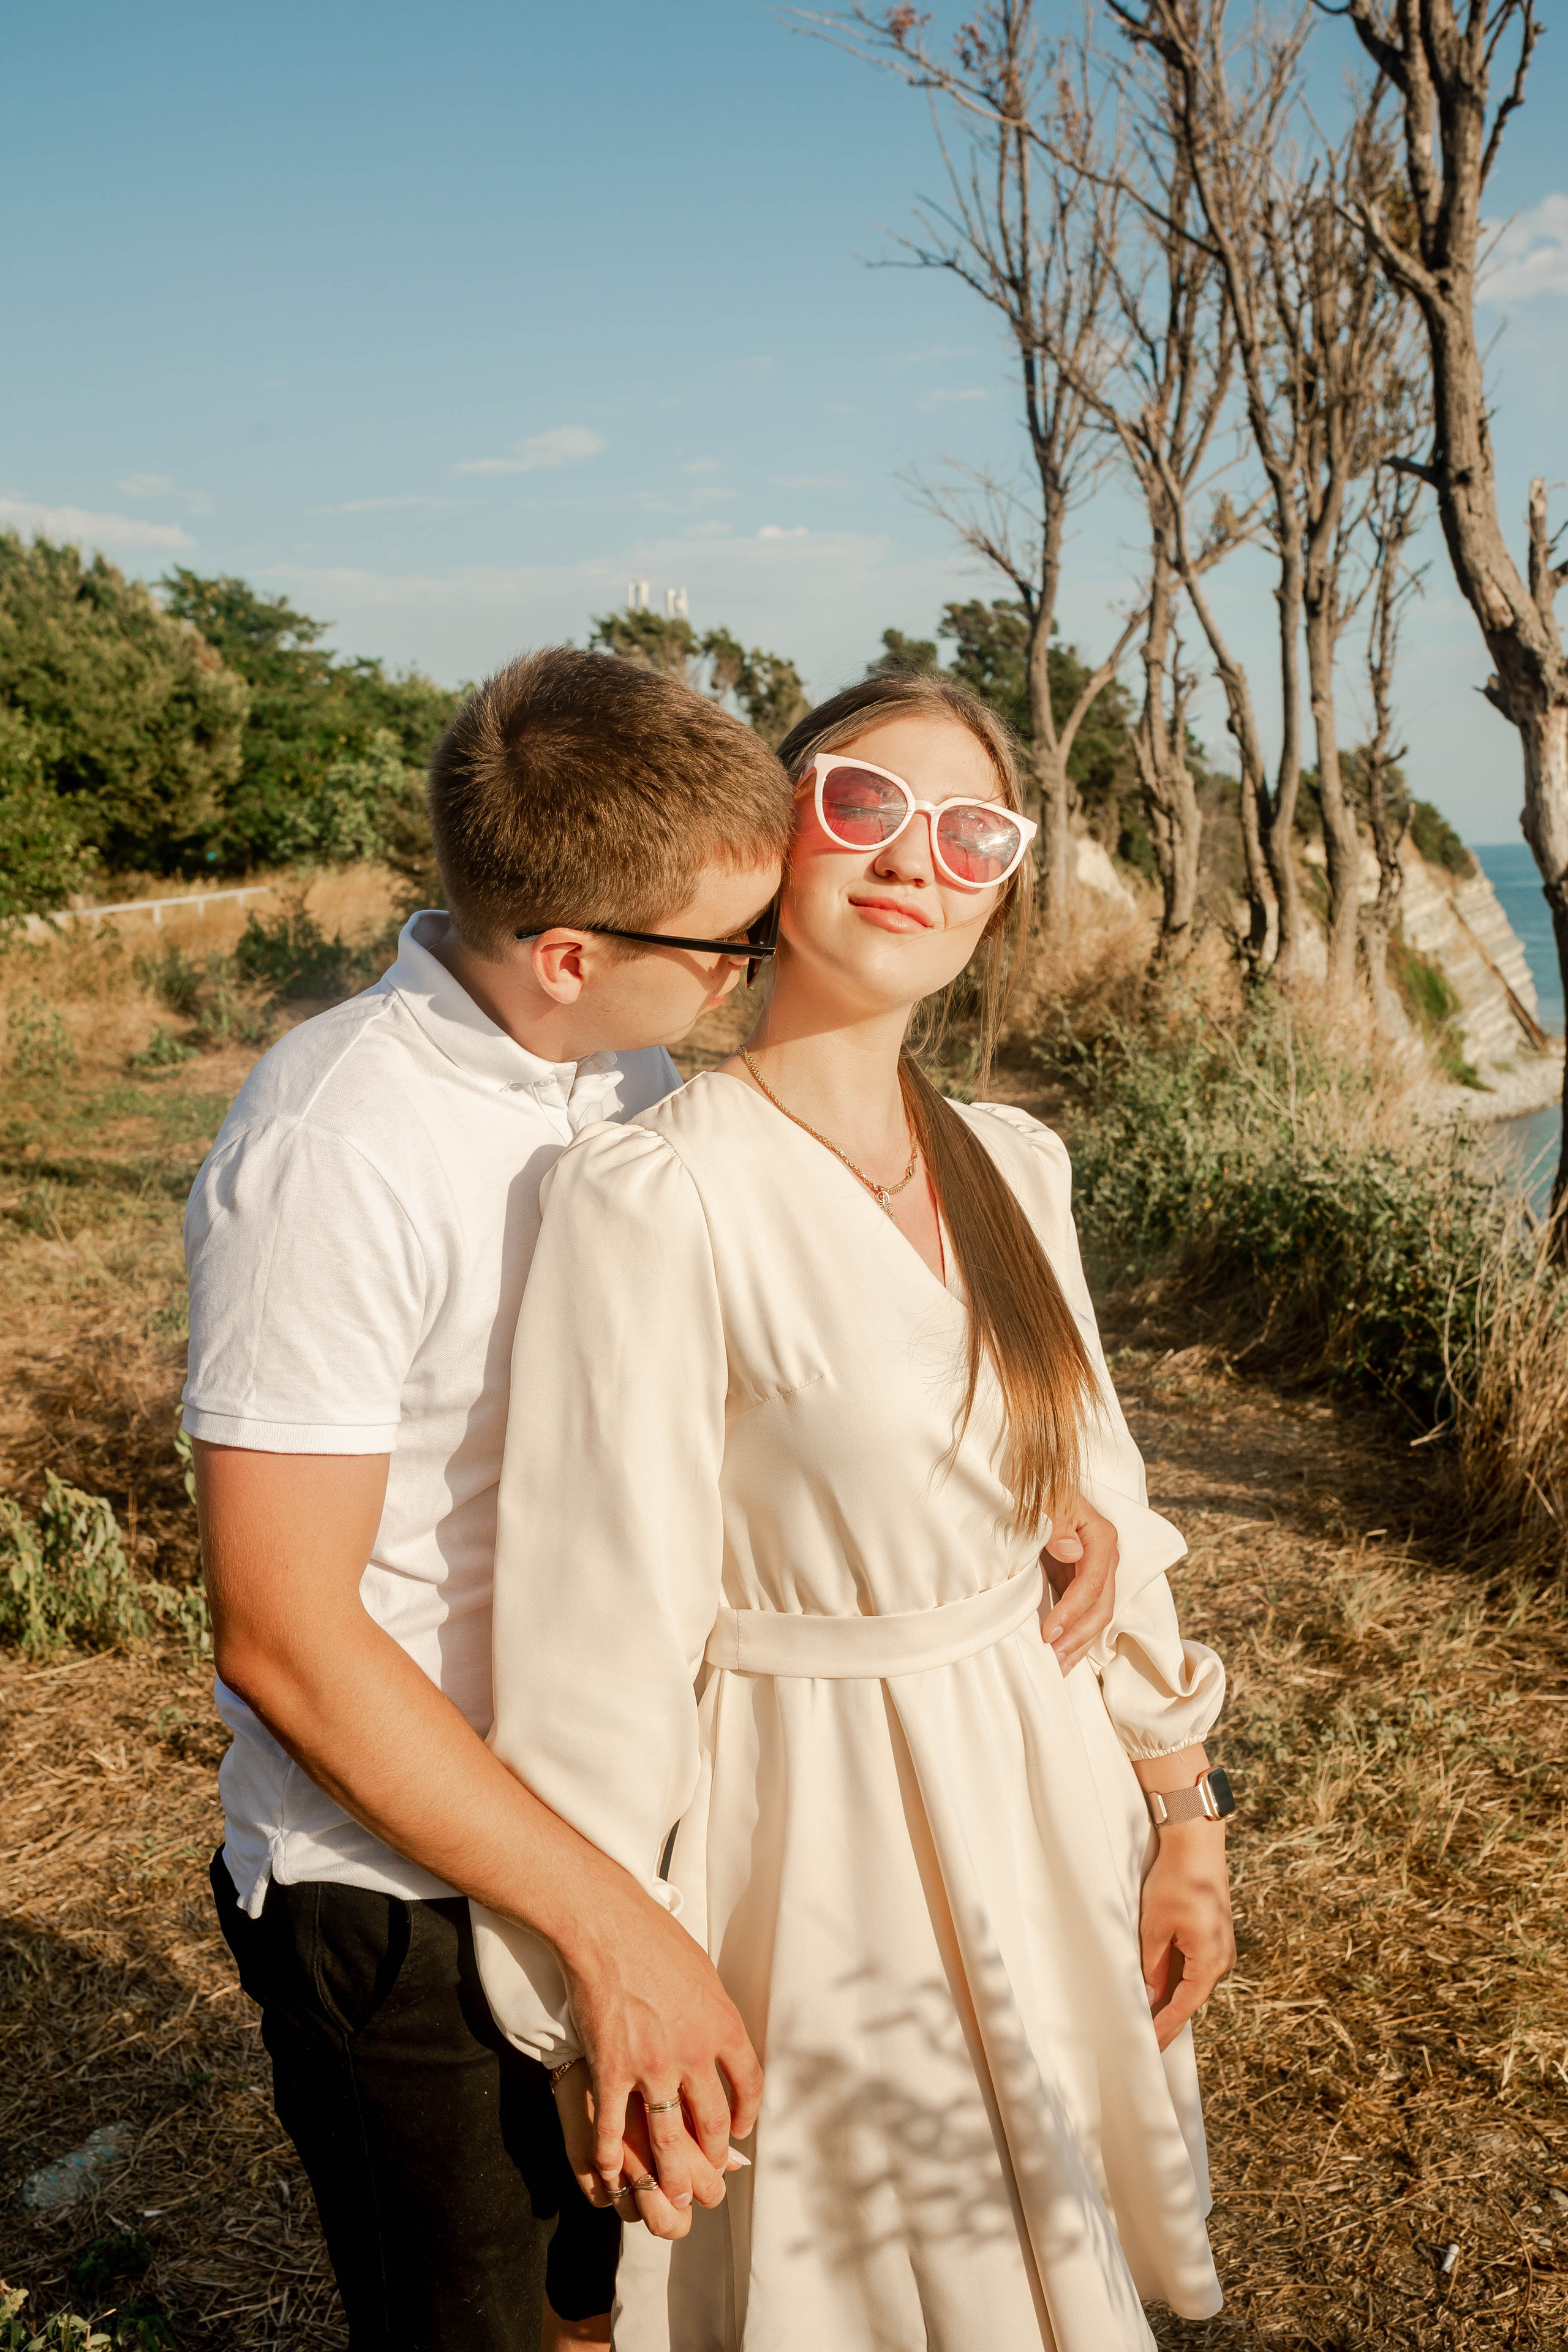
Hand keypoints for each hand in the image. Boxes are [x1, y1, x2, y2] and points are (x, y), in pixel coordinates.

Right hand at [557, 1891, 761, 2215]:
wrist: (606, 1925)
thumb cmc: (654, 1938)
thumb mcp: (704, 1972)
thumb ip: (715, 2012)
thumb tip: (722, 2038)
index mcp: (723, 2024)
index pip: (749, 2083)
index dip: (747, 2115)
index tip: (740, 2132)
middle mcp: (694, 2052)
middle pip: (712, 2121)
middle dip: (713, 2157)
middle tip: (710, 2177)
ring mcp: (652, 2065)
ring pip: (669, 2139)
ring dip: (672, 2173)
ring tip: (673, 2195)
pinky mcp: (611, 2070)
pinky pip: (614, 2128)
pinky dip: (612, 2157)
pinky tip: (611, 2173)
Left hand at [1040, 1491, 1117, 1673]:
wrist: (1032, 1477)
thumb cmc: (1037, 1485)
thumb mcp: (1044, 1498)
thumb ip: (1056, 1523)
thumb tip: (1071, 1552)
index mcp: (1099, 1536)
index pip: (1092, 1584)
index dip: (1072, 1612)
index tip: (1048, 1633)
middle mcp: (1104, 1555)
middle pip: (1101, 1606)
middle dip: (1078, 1636)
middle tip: (1053, 1660)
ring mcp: (1094, 1568)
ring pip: (1096, 1613)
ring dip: (1079, 1642)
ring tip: (1057, 1667)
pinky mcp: (1078, 1577)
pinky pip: (1082, 1610)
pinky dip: (1073, 1633)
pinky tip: (1060, 1654)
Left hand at [1137, 1818, 1234, 2050]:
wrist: (1196, 1844)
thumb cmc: (1175, 1882)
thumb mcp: (1154, 1928)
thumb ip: (1153, 1966)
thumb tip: (1150, 1996)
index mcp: (1210, 1961)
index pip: (1184, 2006)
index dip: (1164, 2027)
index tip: (1148, 2047)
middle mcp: (1222, 1959)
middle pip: (1191, 1998)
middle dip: (1168, 2017)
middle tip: (1146, 2041)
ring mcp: (1220, 1947)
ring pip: (1193, 1982)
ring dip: (1172, 1997)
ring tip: (1148, 2017)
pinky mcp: (1214, 1935)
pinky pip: (1195, 1966)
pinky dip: (1178, 1978)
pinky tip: (1160, 1985)